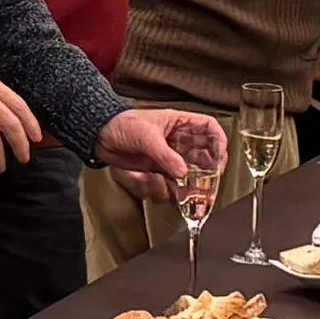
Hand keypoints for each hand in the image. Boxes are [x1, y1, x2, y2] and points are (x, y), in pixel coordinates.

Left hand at [99, 105, 224, 191]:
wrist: (99, 135)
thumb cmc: (121, 124)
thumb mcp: (146, 137)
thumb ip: (165, 156)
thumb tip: (182, 173)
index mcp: (179, 122)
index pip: (208, 127)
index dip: (219, 140)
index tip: (221, 155)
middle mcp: (178, 138)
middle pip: (204, 151)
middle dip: (210, 167)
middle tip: (213, 181)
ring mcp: (169, 153)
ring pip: (191, 168)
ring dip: (196, 181)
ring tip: (199, 193)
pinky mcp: (159, 167)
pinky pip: (175, 179)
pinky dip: (179, 188)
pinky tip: (181, 195)